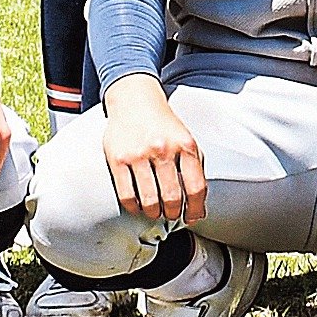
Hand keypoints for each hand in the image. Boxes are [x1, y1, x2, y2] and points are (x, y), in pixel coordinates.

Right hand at [101, 83, 206, 224]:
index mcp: (185, 145)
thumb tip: (197, 206)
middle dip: (174, 212)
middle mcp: (163, 149)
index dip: (195, 209)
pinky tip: (138, 206)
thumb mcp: (186, 139)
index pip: (196, 187)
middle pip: (172, 197)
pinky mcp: (118, 159)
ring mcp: (139, 154)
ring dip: (154, 213)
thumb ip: (194, 168)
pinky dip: (135, 207)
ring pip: (150, 200)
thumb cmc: (163, 125)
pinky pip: (127, 195)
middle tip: (172, 214)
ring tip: (156, 211)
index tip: (192, 217)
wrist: (134, 100)